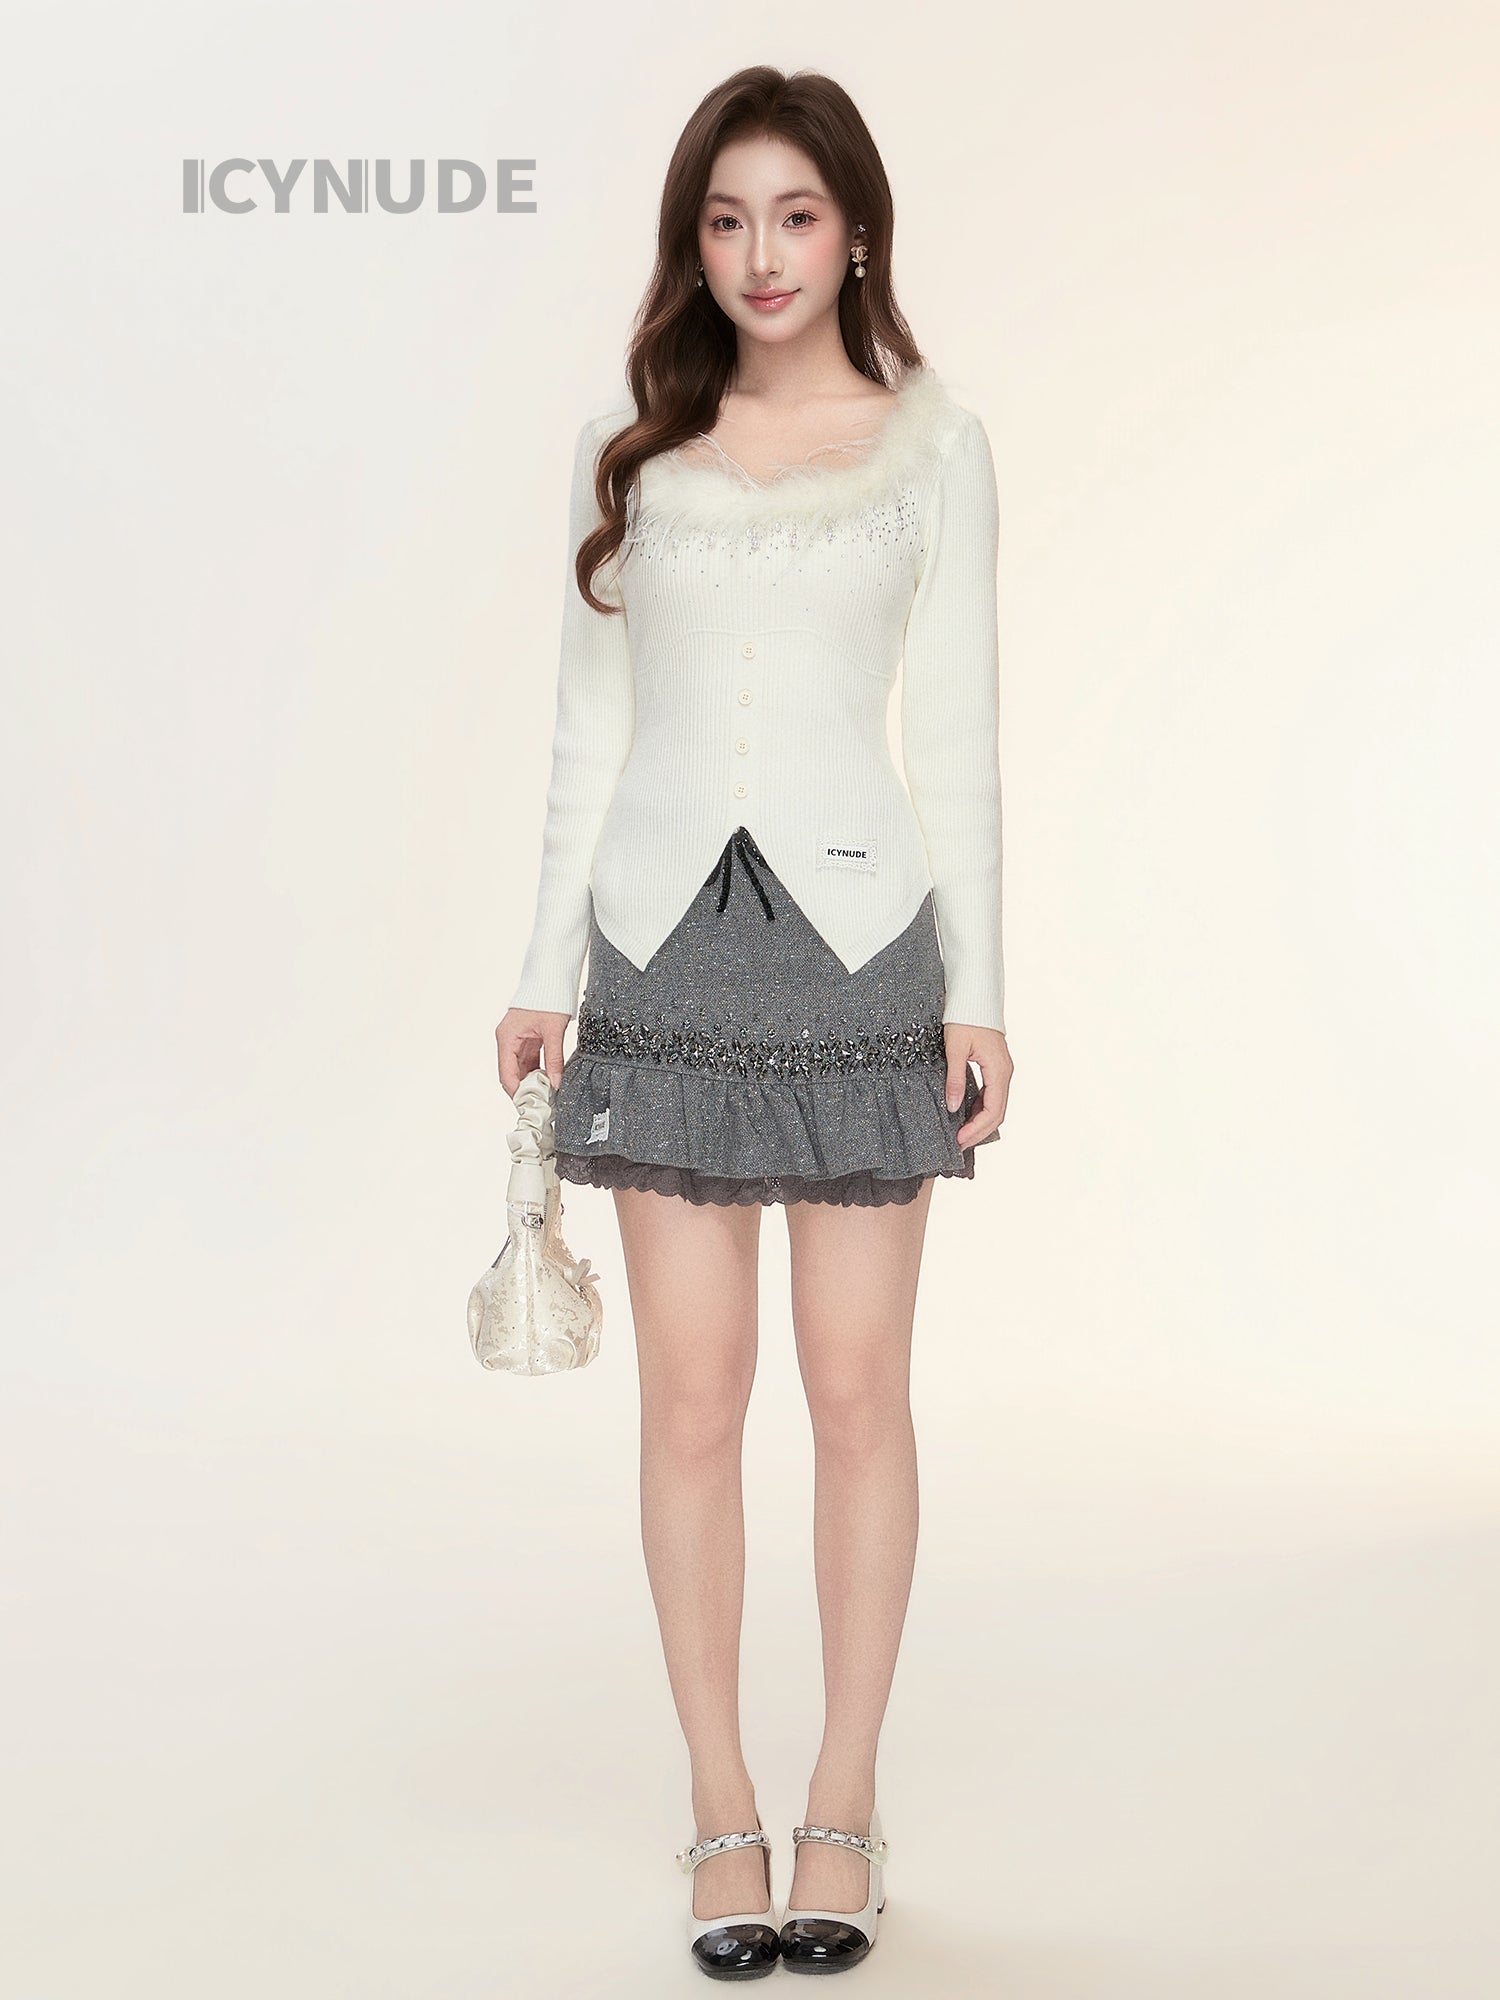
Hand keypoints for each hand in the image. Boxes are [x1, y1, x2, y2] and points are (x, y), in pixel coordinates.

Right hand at [495, 1006, 571, 1098]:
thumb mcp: (553, 1030)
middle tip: (542, 1105)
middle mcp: (507, 1040)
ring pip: (521, 1069)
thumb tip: (556, 1084)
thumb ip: (554, 1058)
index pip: (506, 1074)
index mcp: (506, 1038)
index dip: (517, 1093)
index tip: (530, 1106)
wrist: (552, 975)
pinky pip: (530, 1061)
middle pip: (512, 1074)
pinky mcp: (527, 1038)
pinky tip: (549, 1081)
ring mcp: (517, 1040)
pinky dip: (538, 1072)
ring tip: (548, 1096)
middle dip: (525, 1090)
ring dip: (532, 1082)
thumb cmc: (549, 997)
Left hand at [945, 1023, 1011, 1148]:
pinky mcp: (995, 1068)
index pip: (993, 1110)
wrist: (974, 998)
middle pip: (997, 1113)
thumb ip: (955, 1079)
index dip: (977, 1129)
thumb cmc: (965, 1018)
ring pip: (996, 1106)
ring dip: (980, 1122)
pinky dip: (980, 1109)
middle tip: (959, 1144)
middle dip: (979, 1131)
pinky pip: (991, 1095)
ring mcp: (1002, 1071)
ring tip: (961, 1134)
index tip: (960, 1140)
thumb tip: (954, 1107)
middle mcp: (1005, 1073)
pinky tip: (965, 1115)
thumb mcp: (954, 1048)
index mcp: (998, 1070)